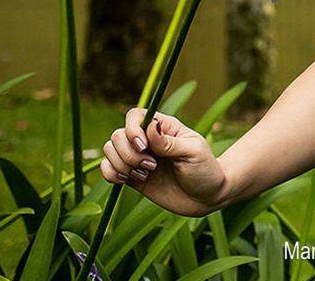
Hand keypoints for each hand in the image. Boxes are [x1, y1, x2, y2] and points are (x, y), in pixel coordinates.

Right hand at [100, 108, 227, 216]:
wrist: (206, 198)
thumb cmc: (205, 170)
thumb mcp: (193, 153)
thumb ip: (169, 142)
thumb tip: (149, 128)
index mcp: (162, 127)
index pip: (134, 116)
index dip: (132, 129)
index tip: (143, 147)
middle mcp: (147, 141)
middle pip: (118, 135)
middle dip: (129, 153)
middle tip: (152, 166)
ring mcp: (138, 159)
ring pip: (110, 151)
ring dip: (122, 164)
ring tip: (145, 174)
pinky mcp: (132, 177)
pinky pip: (108, 170)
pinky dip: (111, 174)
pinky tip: (128, 180)